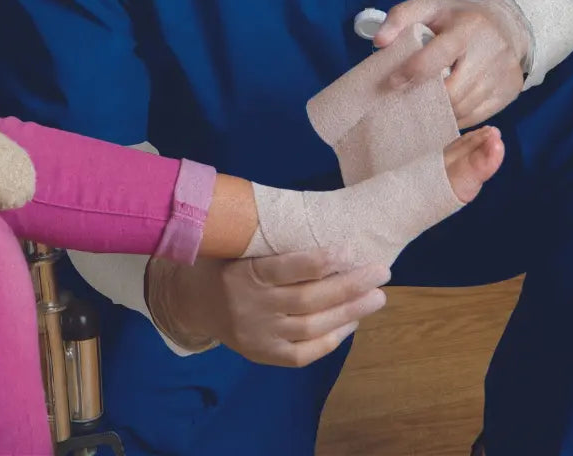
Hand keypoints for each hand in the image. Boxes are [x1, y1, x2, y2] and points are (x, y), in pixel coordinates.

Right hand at [147, 247, 388, 366]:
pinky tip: (353, 323)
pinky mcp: (264, 354)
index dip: (320, 260)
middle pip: (309, 300)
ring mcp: (259, 335)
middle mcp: (252, 307)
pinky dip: (331, 339)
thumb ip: (267, 236)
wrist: (191, 303)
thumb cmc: (221, 261)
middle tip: (381, 271)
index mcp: (243, 274)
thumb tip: (316, 218)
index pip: (287, 269)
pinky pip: (304, 352)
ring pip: (312, 327)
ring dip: (349, 312)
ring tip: (377, 296)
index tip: (349, 248)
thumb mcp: (234, 243)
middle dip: (349, 285)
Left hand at [373, 0, 528, 127]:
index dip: (412, 73)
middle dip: (425, 98)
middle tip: (406, 99)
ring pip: (464, 108)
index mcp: (467, 28)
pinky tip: (444, 109)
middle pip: (452, 91)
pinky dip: (458, 117)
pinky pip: (478, 116)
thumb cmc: (457, 17)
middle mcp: (490, 52)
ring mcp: (503, 74)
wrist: (507, 24)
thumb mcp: (429, 6)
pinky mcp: (511, 91)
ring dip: (440, 111)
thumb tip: (379, 42)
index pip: (437, 57)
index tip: (392, 83)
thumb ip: (400, 17)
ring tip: (422, 105)